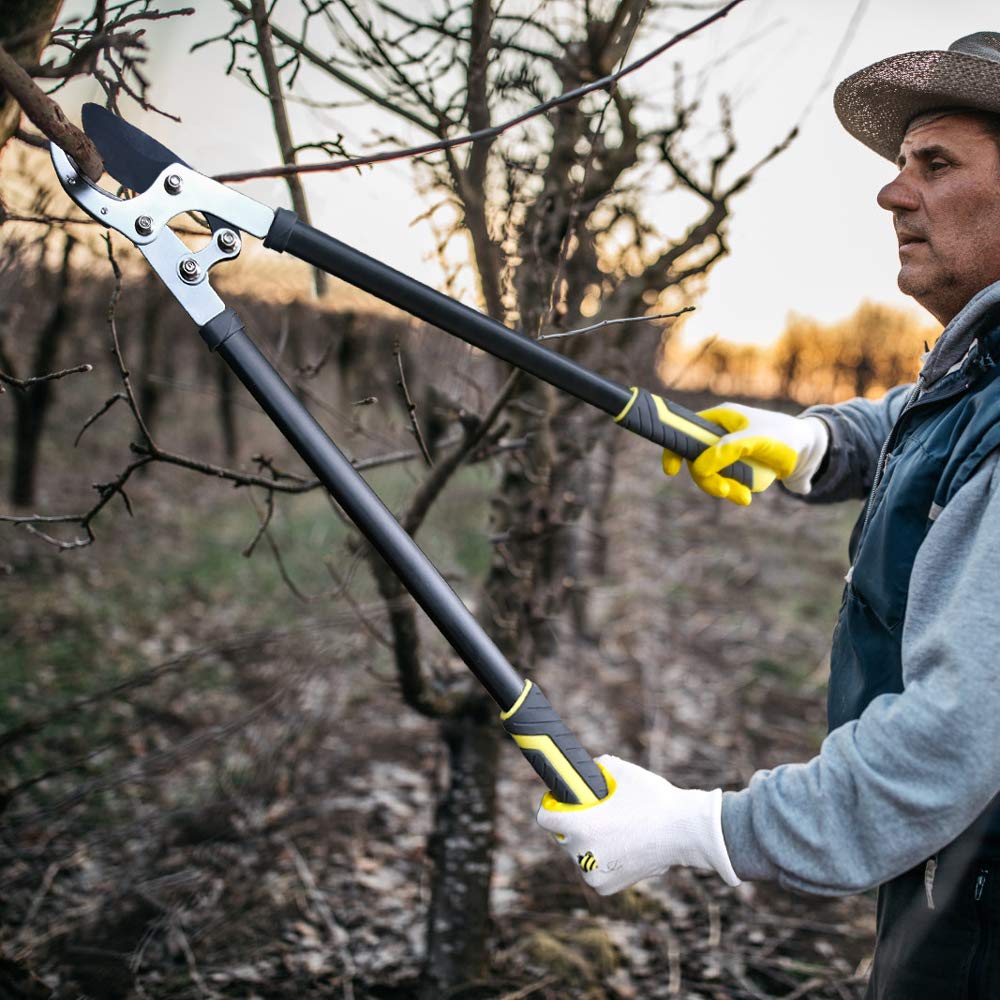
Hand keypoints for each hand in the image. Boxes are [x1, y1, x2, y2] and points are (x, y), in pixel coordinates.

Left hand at [535, 754, 740, 895]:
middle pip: (562, 835)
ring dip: (588, 842)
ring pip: (578, 853)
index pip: (545, 818)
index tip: (565, 801)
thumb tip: (583, 770)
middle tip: (596, 813)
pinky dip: (601, 859)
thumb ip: (593, 768)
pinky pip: (592, 869)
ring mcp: (593, 874)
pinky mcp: (605, 887)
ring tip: (614, 830)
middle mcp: (582, 854)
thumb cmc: (652, 797)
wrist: (684, 831)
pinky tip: (620, 846)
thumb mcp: (618, 769)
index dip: (553, 805)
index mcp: (580, 825)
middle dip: (573, 823)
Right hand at [662, 403, 828, 505]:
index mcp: (721, 418)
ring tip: (744, 497)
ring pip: (711, 475)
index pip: (685, 430)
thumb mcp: (755, 441)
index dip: (674, 448)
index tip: (670, 471)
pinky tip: (748, 495)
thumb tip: (698, 467)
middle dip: (708, 479)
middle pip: (696, 460)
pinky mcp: (739, 466)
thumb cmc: (785, 438)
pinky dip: (734, 490)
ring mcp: (729, 451)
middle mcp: (721, 433)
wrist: (813, 452)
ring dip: (724, 488)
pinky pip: (727, 481)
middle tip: (723, 490)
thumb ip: (726, 451)